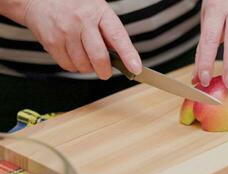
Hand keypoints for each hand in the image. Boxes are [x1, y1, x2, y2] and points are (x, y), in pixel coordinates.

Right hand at [23, 0, 141, 79]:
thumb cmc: (74, 4)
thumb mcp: (97, 9)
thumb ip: (108, 31)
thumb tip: (122, 56)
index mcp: (99, 12)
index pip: (117, 36)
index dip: (128, 55)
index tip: (136, 68)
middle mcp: (82, 21)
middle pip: (98, 56)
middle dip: (104, 70)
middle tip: (105, 73)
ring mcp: (66, 32)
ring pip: (83, 64)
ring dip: (88, 67)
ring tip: (86, 56)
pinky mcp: (52, 42)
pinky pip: (68, 65)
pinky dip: (74, 66)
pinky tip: (74, 55)